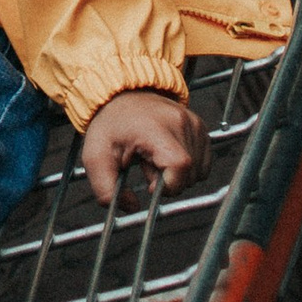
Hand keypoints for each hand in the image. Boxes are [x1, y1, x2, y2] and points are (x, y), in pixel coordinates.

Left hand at [80, 88, 207, 209]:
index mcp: (156, 129)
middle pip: (189, 174)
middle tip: (146, 164)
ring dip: (178, 174)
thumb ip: (106, 189)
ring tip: (156, 156)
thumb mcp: (96, 157)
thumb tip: (132, 207)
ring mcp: (193, 123)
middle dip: (168, 180)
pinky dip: (189, 167)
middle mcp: (180, 122)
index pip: (180, 167)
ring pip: (198, 171)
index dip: (167, 186)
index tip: (149, 184)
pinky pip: (205, 162)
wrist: (122, 94)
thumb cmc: (111, 124)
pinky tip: (168, 154)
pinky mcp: (200, 126)